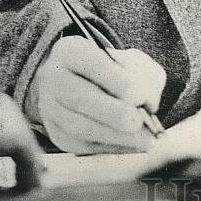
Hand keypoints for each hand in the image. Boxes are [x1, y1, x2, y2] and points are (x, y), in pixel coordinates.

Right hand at [30, 36, 166, 154]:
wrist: (73, 82)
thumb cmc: (109, 69)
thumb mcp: (129, 59)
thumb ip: (144, 75)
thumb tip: (148, 105)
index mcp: (71, 53)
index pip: (97, 67)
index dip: (123, 84)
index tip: (144, 96)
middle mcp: (54, 80)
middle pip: (81, 98)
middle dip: (114, 114)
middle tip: (138, 123)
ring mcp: (51, 110)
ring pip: (81, 128)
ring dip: (116, 137)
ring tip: (145, 140)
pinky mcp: (58, 135)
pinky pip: (84, 146)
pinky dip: (111, 148)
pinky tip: (132, 146)